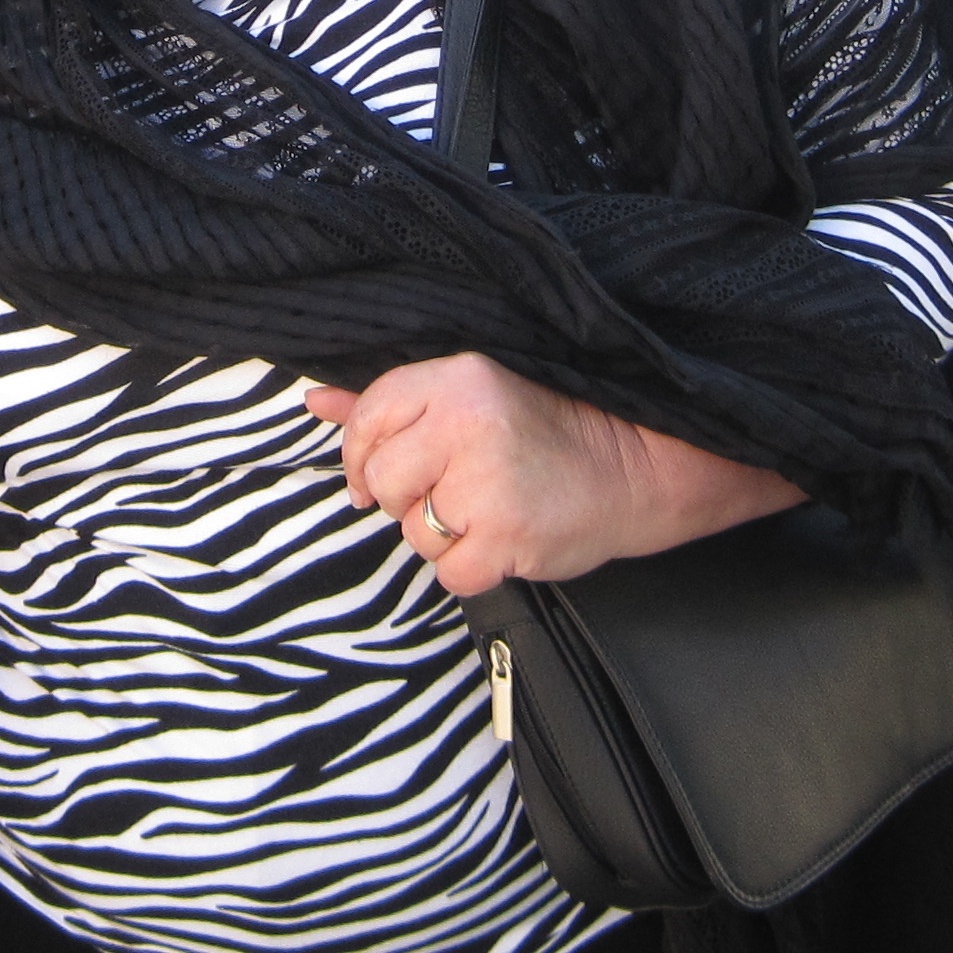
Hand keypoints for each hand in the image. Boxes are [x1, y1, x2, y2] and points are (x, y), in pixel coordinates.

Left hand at [304, 354, 802, 594]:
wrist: (638, 465)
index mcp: (457, 379)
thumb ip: (388, 400)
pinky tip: (507, 536)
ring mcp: (486, 485)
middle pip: (379, 481)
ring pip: (412, 532)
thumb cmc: (550, 428)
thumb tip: (314, 399)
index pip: (367, 419)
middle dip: (408, 496)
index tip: (391, 467)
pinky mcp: (505, 539)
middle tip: (459, 487)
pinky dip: (474, 567)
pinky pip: (449, 573)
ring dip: (446, 533)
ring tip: (494, 506)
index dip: (366, 453)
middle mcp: (467, 425)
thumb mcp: (471, 393)